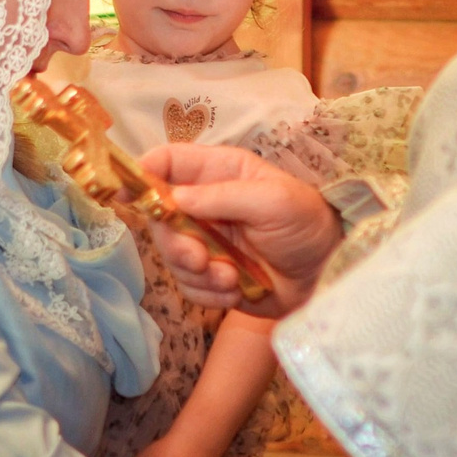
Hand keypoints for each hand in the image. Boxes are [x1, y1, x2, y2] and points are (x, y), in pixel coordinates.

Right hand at [138, 144, 341, 311]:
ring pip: (172, 257)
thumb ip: (224, 196)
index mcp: (219, 172)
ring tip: (231, 278)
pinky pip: (189, 286)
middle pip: (160, 218)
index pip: (168, 163)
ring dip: (198, 273)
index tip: (126, 196)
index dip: (142, 175)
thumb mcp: (274, 200)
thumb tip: (175, 198)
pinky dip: (210, 293)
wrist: (330, 274)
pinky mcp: (212, 276)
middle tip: (200, 258)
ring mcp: (207, 241)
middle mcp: (206, 204)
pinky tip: (237, 290)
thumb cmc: (308, 224)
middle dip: (176, 243)